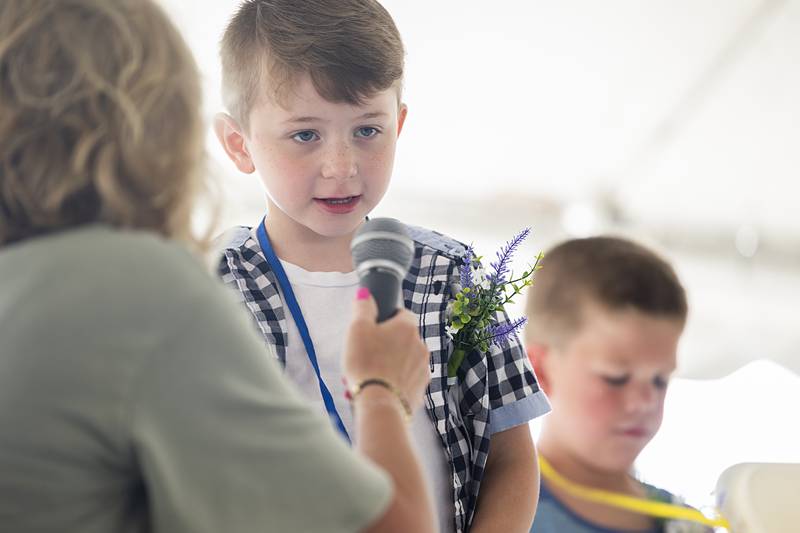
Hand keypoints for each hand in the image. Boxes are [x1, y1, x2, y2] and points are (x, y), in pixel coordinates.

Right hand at [344, 288, 429, 412]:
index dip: (386, 319)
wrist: (379, 404)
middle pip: (402, 339)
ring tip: (367, 376)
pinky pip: (406, 380)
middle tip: (365, 356)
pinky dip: (394, 382)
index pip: (402, 314)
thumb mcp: (357, 329)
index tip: (373, 329)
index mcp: (407, 327)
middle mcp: (420, 345)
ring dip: (388, 364)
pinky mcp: (421, 389)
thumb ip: (362, 308)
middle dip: (385, 345)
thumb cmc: (366, 364)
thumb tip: (365, 295)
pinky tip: (377, 389)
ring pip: (404, 360)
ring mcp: (423, 368)